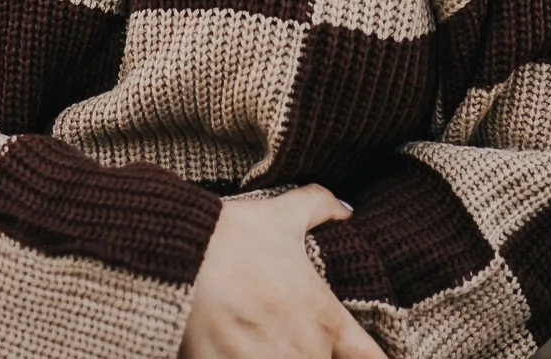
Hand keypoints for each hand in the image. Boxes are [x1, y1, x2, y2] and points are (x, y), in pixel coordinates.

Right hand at [181, 185, 384, 358]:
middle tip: (281, 334)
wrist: (180, 256)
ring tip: (255, 341)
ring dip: (275, 356)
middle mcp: (306, 352)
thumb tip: (346, 208)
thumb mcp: (280, 214)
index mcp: (325, 320)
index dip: (370, 358)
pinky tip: (232, 348)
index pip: (370, 358)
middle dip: (305, 353)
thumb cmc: (232, 237)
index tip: (352, 353)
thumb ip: (318, 207)